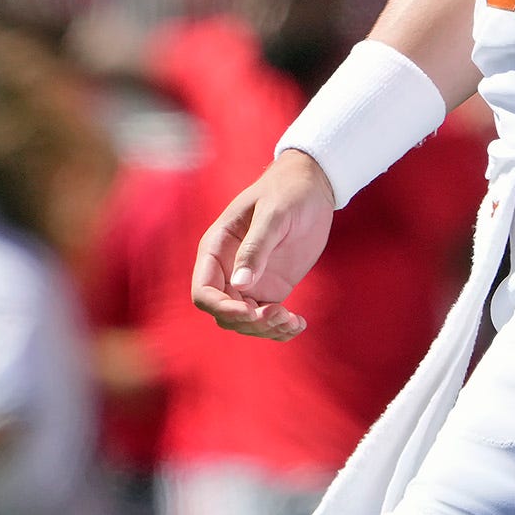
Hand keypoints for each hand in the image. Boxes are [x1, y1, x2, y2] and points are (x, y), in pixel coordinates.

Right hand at [190, 150, 335, 340]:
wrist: (311, 186)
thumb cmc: (286, 191)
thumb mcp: (273, 214)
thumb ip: (256, 247)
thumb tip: (240, 283)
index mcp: (216, 248)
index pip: (203, 291)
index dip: (220, 307)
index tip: (249, 311)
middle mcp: (227, 270)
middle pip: (224, 313)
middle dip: (248, 322)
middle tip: (279, 314)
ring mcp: (249, 282)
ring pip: (245, 322)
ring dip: (265, 329)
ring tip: (292, 321)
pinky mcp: (270, 288)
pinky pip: (266, 318)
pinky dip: (279, 328)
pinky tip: (298, 324)